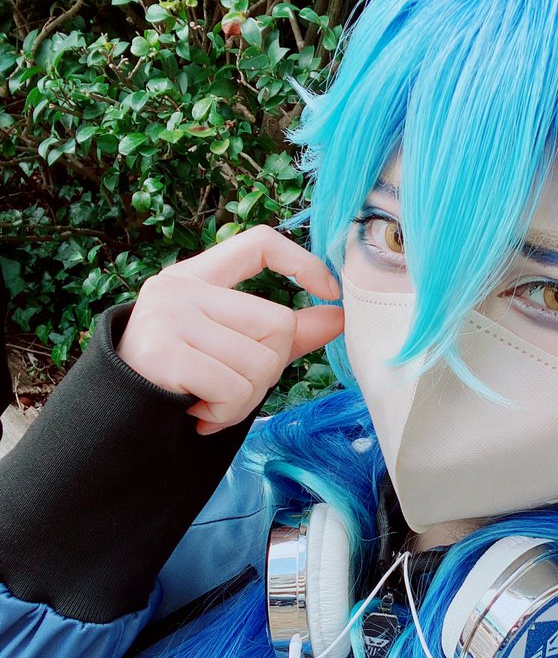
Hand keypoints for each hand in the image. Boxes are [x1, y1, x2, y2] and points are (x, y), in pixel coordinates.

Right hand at [115, 224, 343, 434]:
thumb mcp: (232, 345)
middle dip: (268, 371)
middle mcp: (180, 287)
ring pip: (259, 363)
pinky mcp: (164, 352)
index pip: (259, 243)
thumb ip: (285, 332)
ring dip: (245, 400)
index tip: (329, 292)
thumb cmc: (181, 377)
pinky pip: (233, 388)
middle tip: (232, 388)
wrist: (116, 414)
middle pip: (277, 325)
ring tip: (212, 402)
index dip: (302, 262)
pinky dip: (226, 413)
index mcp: (199, 276)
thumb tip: (339, 317)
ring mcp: (169, 316)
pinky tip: (199, 412)